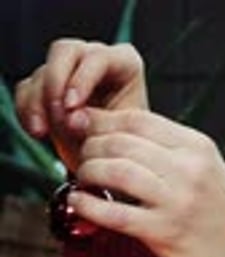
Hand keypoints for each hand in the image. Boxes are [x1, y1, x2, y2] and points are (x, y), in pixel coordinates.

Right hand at [15, 39, 147, 169]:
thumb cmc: (124, 146)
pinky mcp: (47, 87)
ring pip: (43, 72)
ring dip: (38, 102)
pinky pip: (27, 89)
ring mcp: (68, 73)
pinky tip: (37, 132)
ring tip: (43, 132)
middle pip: (65, 52)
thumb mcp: (121, 136)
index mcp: (124, 64)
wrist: (110, 164)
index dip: (81, 79)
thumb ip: (99, 122)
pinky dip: (27, 110)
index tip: (72, 107)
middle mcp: (94, 62)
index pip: (99, 58)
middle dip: (55, 84)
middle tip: (58, 116)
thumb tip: (73, 119)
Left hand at [67, 108, 224, 256]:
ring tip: (83, 178)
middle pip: (122, 142)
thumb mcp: (203, 169)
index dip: (104, 120)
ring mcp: (176, 201)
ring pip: (116, 171)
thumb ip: (168, 150)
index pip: (138, 119)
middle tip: (81, 156)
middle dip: (92, 146)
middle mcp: (187, 169)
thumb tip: (118, 133)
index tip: (86, 128)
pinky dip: (89, 205)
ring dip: (89, 171)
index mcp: (196, 146)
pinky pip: (115, 213)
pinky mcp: (164, 232)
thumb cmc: (218, 215)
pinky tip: (79, 202)